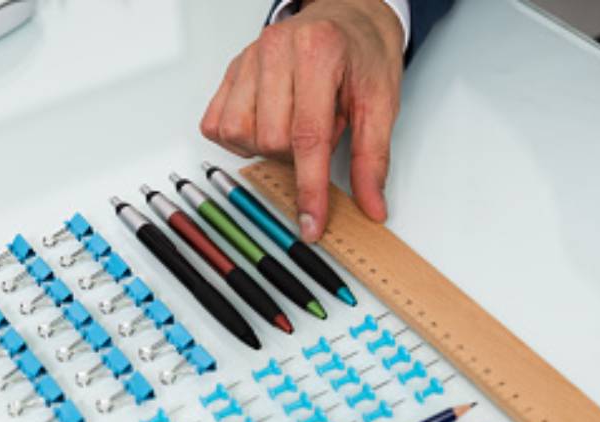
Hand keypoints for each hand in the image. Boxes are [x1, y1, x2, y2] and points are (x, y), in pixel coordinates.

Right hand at [200, 0, 405, 240]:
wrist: (347, 16)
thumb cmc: (362, 54)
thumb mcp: (381, 103)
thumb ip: (372, 158)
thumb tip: (370, 205)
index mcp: (318, 53)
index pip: (307, 137)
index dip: (310, 188)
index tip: (311, 222)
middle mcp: (275, 50)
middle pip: (270, 140)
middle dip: (297, 155)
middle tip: (322, 131)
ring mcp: (248, 58)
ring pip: (238, 134)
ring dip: (267, 146)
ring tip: (294, 124)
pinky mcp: (231, 69)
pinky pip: (217, 123)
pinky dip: (241, 137)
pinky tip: (268, 123)